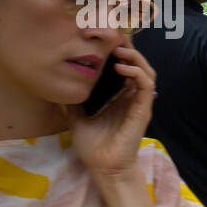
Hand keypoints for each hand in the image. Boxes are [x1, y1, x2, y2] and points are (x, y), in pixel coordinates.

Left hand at [68, 42, 155, 185]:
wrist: (103, 167)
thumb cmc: (93, 146)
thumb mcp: (76, 117)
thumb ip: (73, 100)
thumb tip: (60, 84)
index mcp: (118, 97)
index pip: (123, 67)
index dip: (117, 52)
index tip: (101, 41)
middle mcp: (131, 96)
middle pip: (137, 64)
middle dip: (127, 48)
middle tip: (111, 39)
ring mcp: (138, 102)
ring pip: (146, 70)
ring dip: (135, 57)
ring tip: (118, 50)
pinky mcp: (143, 109)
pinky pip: (146, 85)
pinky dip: (136, 72)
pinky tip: (121, 67)